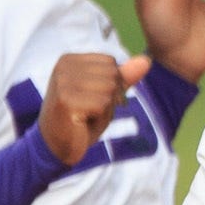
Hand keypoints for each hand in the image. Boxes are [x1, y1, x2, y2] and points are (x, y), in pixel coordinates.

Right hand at [37, 50, 148, 167]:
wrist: (58, 144)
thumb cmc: (83, 119)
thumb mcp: (106, 95)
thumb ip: (124, 77)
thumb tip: (146, 60)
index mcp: (70, 59)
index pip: (110, 63)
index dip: (112, 85)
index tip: (91, 98)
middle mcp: (63, 66)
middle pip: (112, 75)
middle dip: (110, 97)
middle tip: (89, 110)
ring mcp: (63, 82)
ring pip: (109, 89)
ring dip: (105, 108)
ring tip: (86, 115)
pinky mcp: (66, 100)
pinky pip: (102, 104)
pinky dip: (99, 117)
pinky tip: (82, 122)